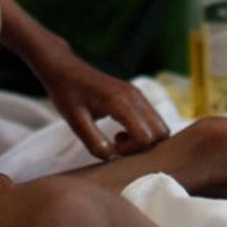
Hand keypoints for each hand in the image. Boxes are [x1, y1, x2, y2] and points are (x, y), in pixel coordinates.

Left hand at [39, 53, 170, 160]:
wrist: (65, 70)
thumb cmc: (67, 93)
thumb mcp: (75, 121)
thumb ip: (94, 142)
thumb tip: (112, 156)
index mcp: (120, 102)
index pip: (146, 137)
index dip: (132, 150)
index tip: (112, 147)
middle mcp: (135, 97)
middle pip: (161, 133)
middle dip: (143, 147)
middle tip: (118, 146)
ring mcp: (138, 95)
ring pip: (160, 126)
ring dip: (144, 140)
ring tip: (118, 139)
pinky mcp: (136, 96)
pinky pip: (152, 120)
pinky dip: (143, 132)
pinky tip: (121, 132)